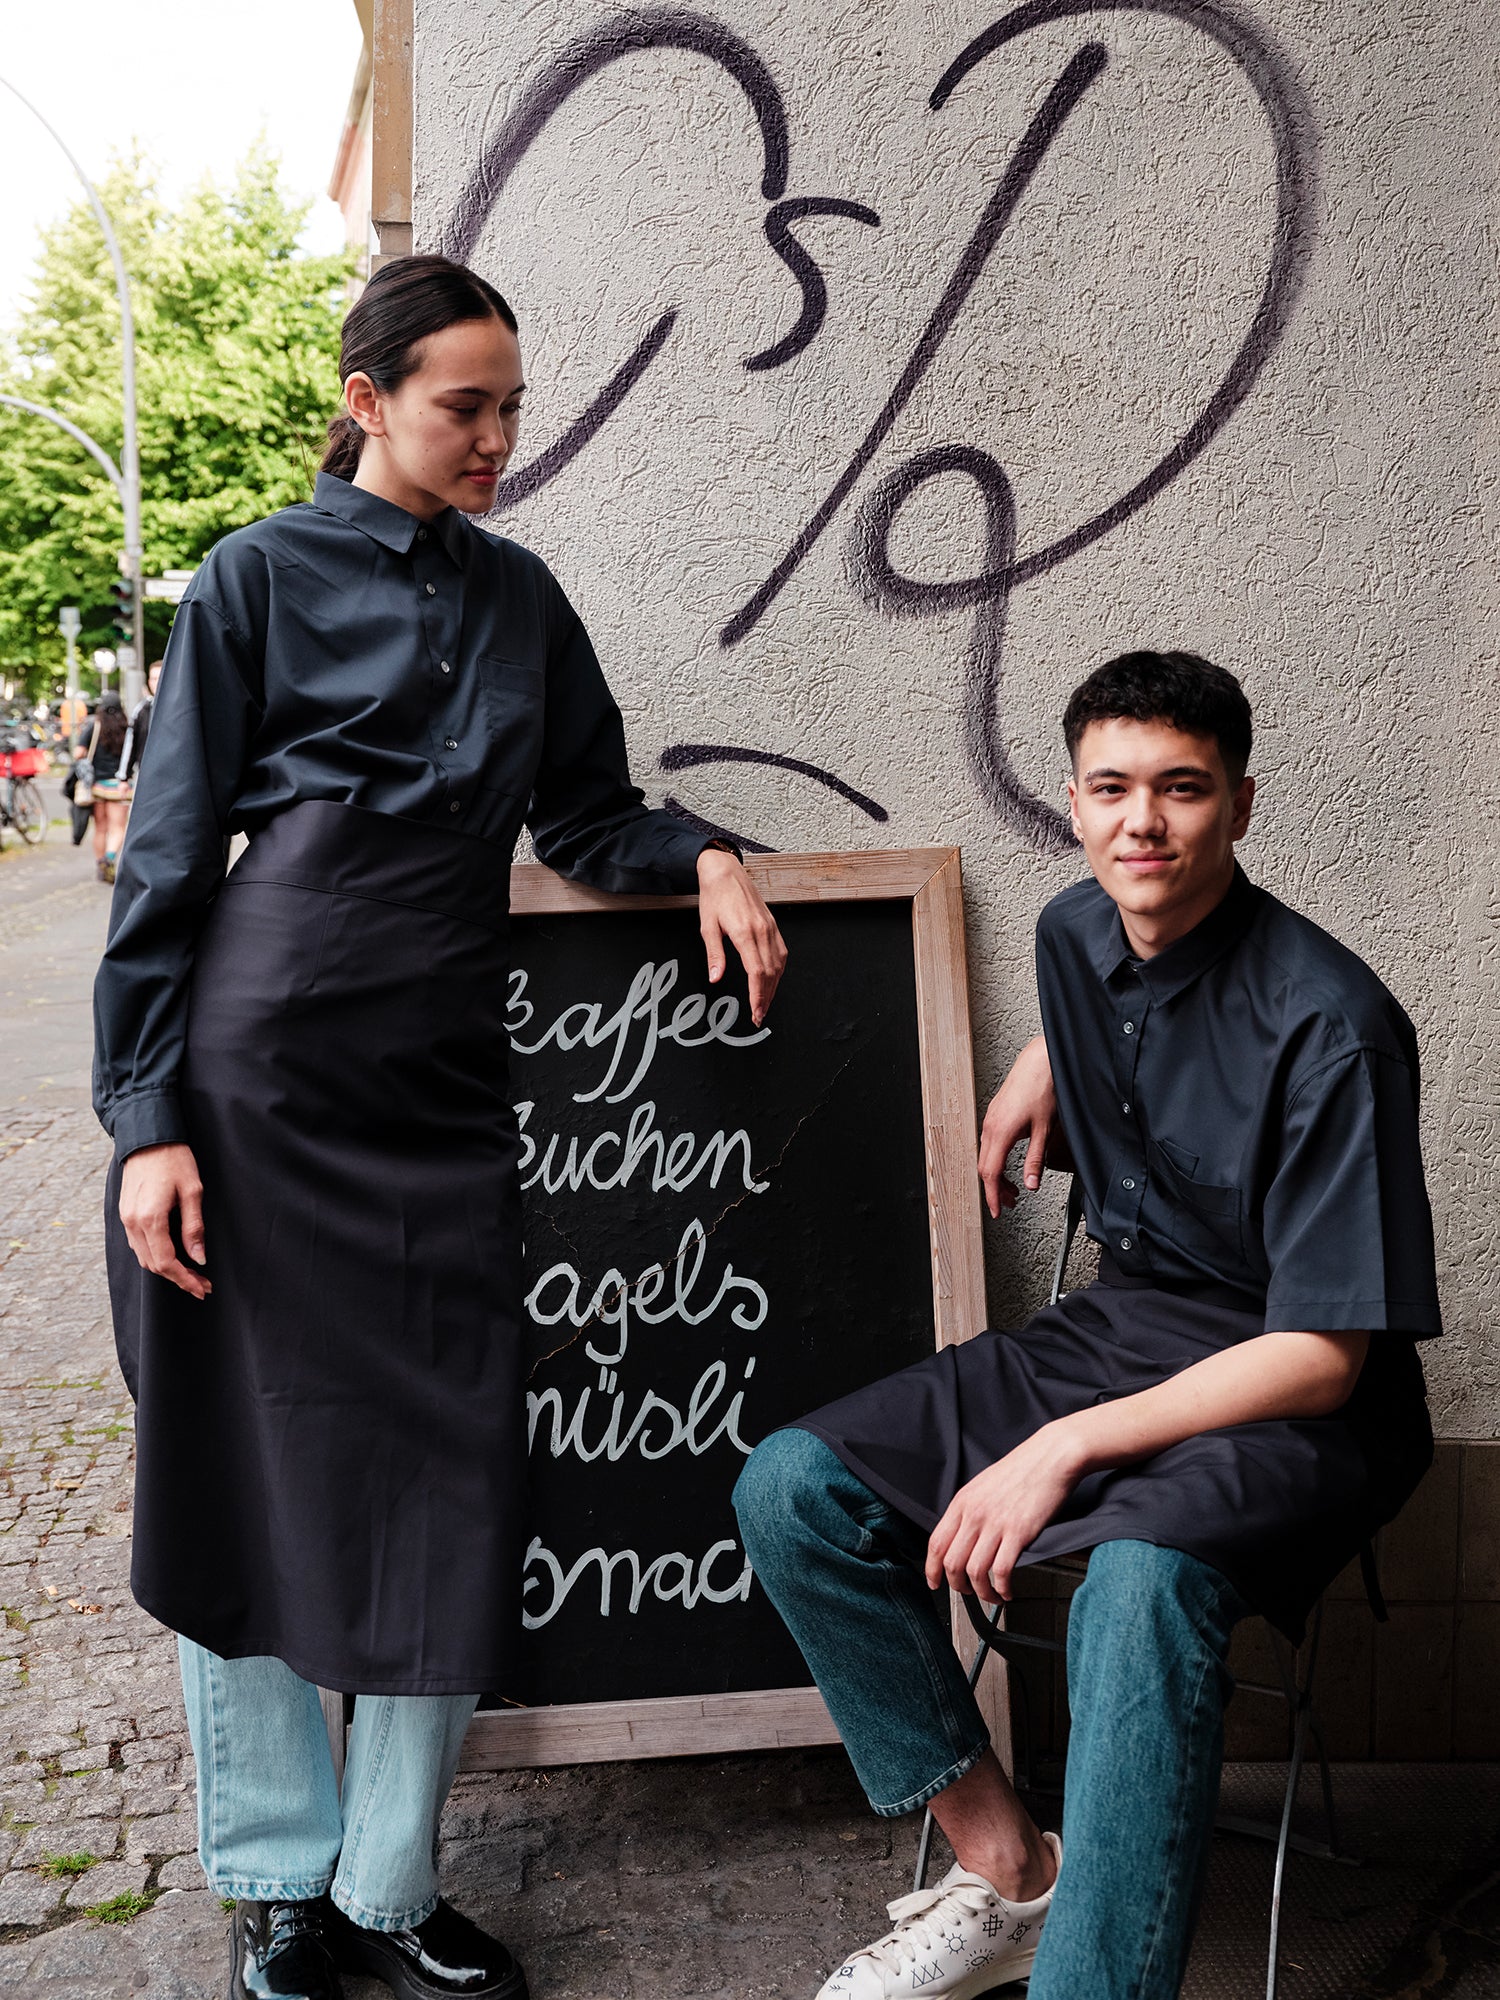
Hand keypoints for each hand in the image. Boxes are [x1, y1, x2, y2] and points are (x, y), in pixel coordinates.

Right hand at [118, 1143, 211, 1299]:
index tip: (203, 1288)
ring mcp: (125, 1218)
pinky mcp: (125, 1213)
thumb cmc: (174, 1160)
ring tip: (191, 1273)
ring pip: (144, 1257)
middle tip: (202, 1284)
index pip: (166, 1263)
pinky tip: (173, 1255)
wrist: (148, 1137)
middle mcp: (132, 1223)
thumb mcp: (193, 1191)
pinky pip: (138, 1244)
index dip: (185, 1280)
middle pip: (153, 1265)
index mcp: (150, 1219)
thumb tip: (198, 1258)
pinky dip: (155, 1255)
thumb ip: (193, 1228)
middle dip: (179, 1278)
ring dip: (167, 1269)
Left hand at [696, 848, 787, 1025]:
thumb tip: (716, 977)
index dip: (758, 996)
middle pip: (770, 973)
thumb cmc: (715, 897)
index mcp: (745, 932)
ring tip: (765, 1003)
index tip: (756, 1012)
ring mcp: (770, 928)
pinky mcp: (773, 925)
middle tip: (759, 1015)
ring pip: (778, 965)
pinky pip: (781, 953)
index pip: (757, 972)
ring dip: (773, 987)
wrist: (726, 872)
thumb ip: (714, 954)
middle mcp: (762, 931)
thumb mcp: (707, 927)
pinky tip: (772, 980)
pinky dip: (778, 970)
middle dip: (766, 997)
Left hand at [925, 1421, 1086, 1604]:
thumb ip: (970, 1509)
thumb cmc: (1023, 1469)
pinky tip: (1008, 1590)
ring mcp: (996, 1523)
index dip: (932, 1569)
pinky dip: (1002, 1588)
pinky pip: (1001, 1571)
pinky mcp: (1019, 1532)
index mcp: (963, 1501)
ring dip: (982, 1593)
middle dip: (958, 1587)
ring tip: (993, 1596)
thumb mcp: (984, 1484)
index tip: (935, 1582)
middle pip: (951, 1563)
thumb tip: (964, 1535)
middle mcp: (975, 1514)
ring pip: (974, 1572)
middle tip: (969, 1593)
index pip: (936, 1543)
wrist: (1052, 1456)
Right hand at [977, 1034, 1064, 1218]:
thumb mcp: (1045, 1130)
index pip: (990, 1174)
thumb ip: (1035, 1160)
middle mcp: (990, 1127)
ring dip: (996, 1174)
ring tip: (1012, 1187)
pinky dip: (996, 1159)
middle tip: (1010, 1202)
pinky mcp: (994, 1114)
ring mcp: (990, 1119)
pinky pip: (988, 1144)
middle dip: (995, 1189)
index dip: (992, 1196)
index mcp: (1000, 1133)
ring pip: (985, 1156)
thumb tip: (1031, 1183)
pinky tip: (1008, 1163)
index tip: (996, 1211)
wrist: (1039, 1062)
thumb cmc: (1043, 1089)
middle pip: (984, 1167)